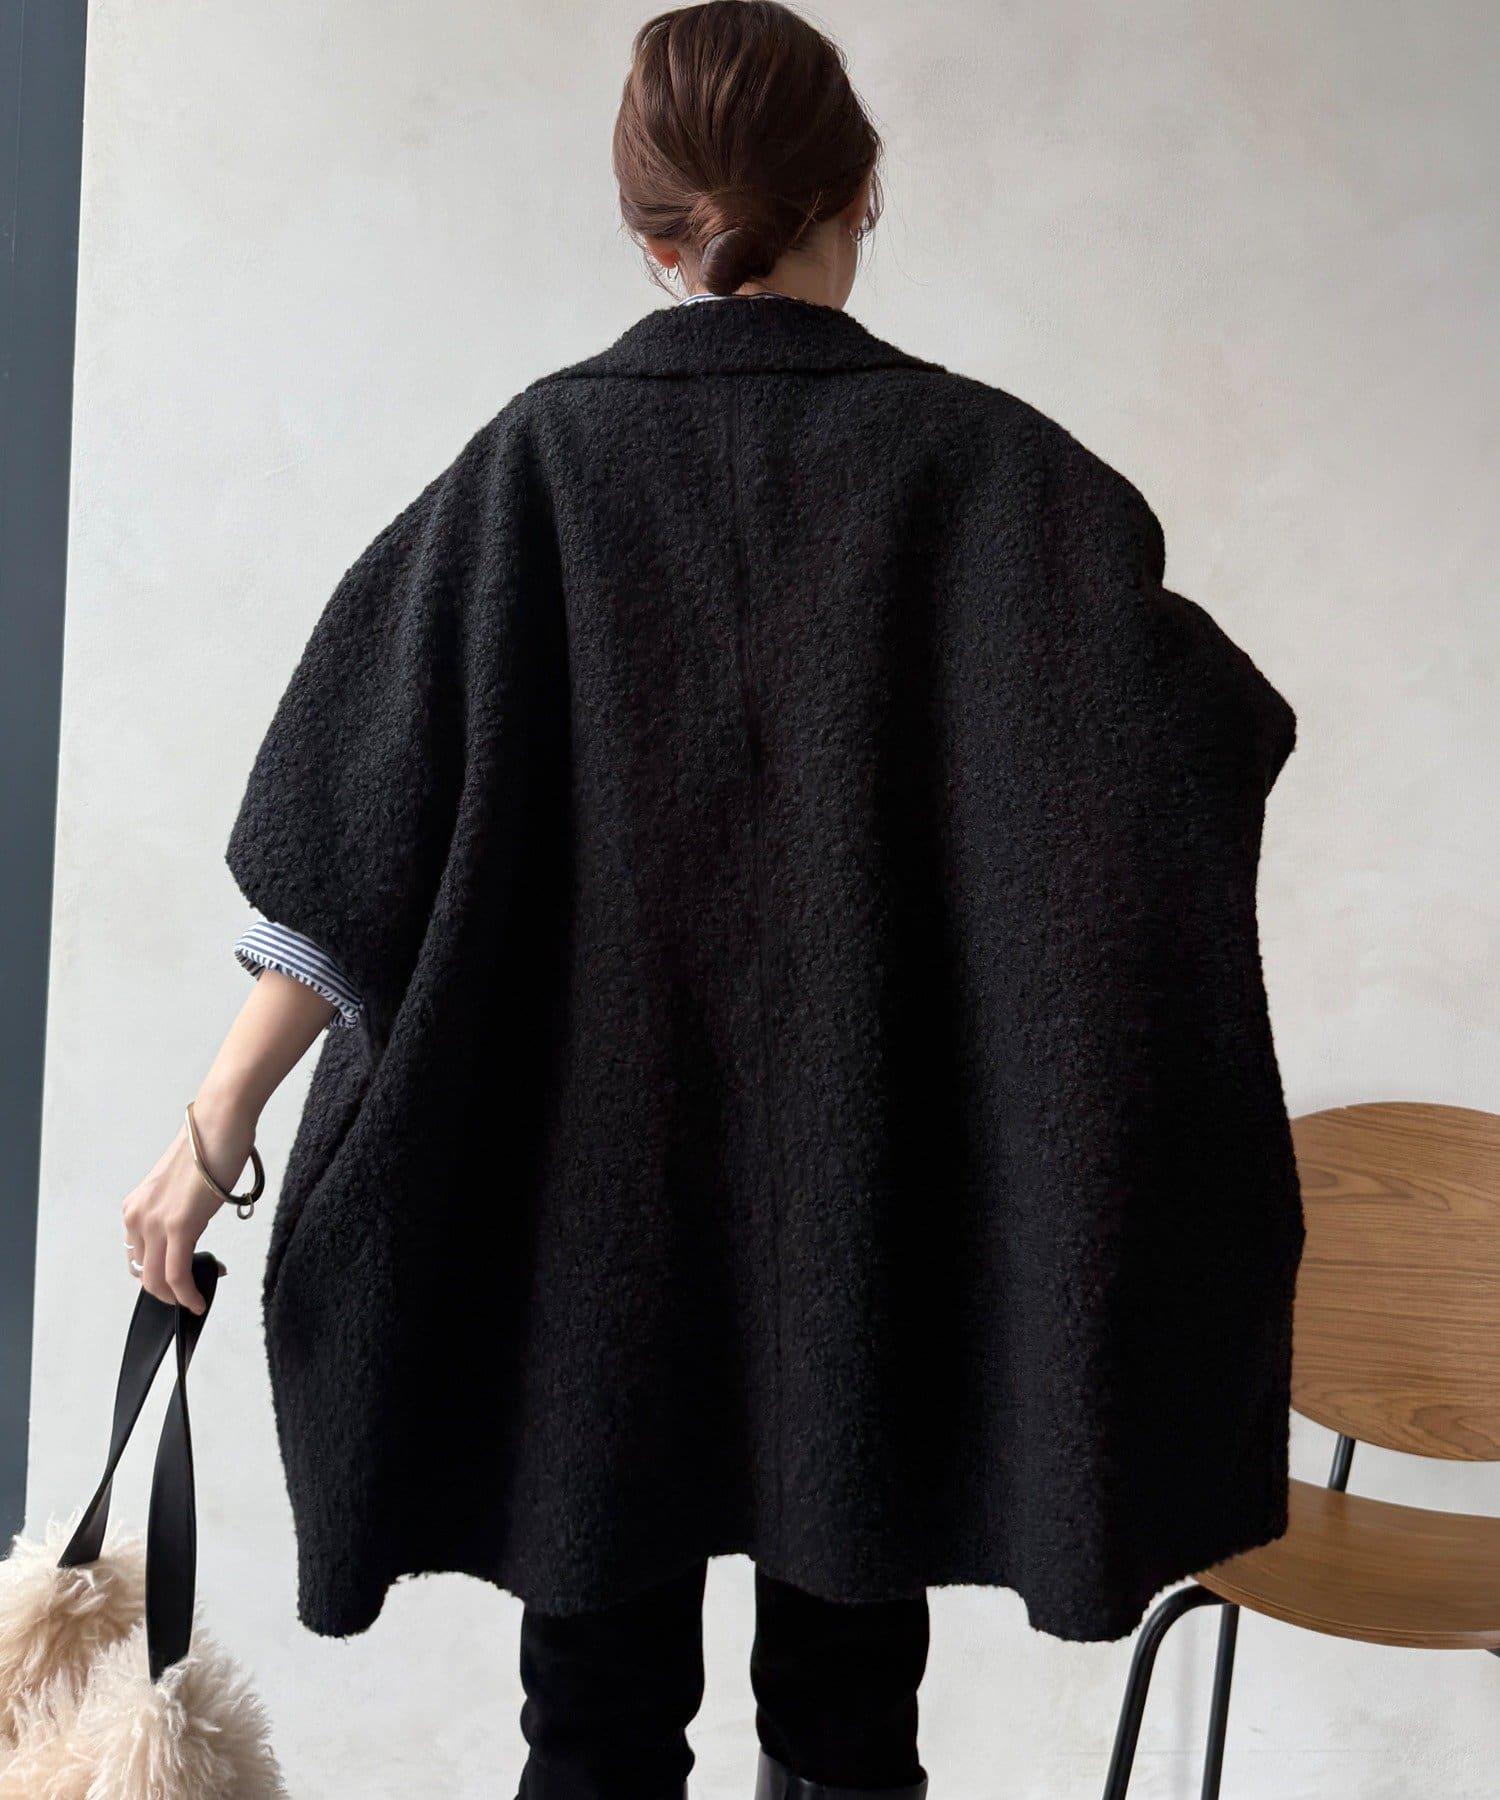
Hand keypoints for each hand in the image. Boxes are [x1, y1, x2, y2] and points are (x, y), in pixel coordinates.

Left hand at [121, 1093, 253, 1311]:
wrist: (219, 1123)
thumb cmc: (211, 1144)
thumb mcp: (184, 1185)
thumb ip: (179, 1210)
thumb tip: (194, 1227)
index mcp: (136, 1206)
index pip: (139, 1256)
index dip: (161, 1273)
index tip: (187, 1273)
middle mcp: (137, 1216)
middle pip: (143, 1274)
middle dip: (168, 1291)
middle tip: (193, 1291)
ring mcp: (154, 1222)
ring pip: (156, 1280)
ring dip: (177, 1297)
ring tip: (197, 1299)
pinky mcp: (177, 1226)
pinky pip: (176, 1274)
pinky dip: (187, 1294)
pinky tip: (199, 1301)